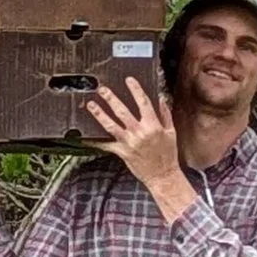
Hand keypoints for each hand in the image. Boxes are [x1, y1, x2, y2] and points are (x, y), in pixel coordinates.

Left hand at [83, 75, 191, 212]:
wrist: (162, 175)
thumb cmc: (168, 155)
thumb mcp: (171, 132)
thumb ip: (165, 114)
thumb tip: (160, 98)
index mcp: (153, 125)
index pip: (143, 103)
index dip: (135, 90)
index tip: (128, 80)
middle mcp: (139, 132)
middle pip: (122, 112)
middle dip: (111, 99)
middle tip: (102, 90)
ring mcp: (129, 142)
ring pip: (111, 125)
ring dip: (99, 114)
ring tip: (90, 105)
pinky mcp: (122, 152)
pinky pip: (106, 144)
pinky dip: (95, 140)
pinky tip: (85, 135)